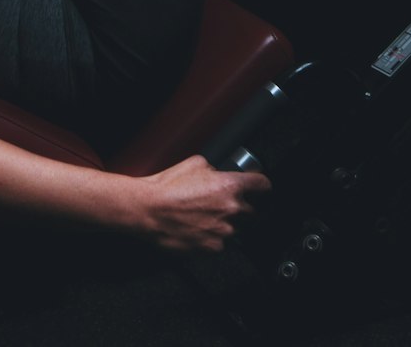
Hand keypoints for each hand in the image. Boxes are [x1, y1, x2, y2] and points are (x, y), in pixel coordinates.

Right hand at [134, 154, 271, 252]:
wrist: (148, 210)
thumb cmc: (167, 186)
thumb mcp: (195, 163)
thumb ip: (215, 169)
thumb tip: (219, 174)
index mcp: (231, 185)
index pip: (263, 185)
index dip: (262, 186)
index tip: (261, 189)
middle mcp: (232, 209)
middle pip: (252, 211)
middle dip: (241, 208)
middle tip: (221, 205)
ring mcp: (223, 230)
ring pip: (236, 229)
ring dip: (225, 224)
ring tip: (204, 218)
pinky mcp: (212, 247)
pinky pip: (220, 243)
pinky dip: (213, 238)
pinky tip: (198, 229)